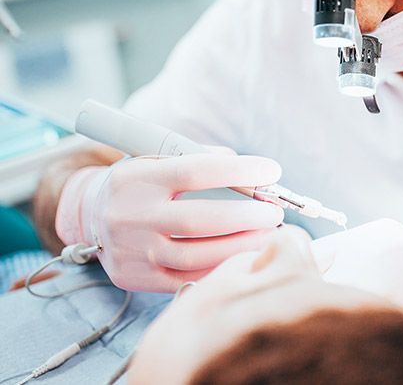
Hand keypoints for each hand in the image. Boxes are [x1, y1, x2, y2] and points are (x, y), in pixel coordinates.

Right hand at [55, 149, 283, 291]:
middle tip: (276, 213)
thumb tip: (252, 171)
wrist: (90, 215)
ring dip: (242, 247)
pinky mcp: (135, 278)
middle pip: (200, 220)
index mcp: (138, 178)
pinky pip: (187, 279)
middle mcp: (131, 215)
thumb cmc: (142, 182)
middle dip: (247, 217)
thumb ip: (201, 159)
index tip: (272, 170)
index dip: (239, 171)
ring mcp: (132, 251)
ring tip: (269, 237)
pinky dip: (220, 269)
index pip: (197, 172)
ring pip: (196, 256)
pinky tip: (244, 257)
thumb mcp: (158, 159)